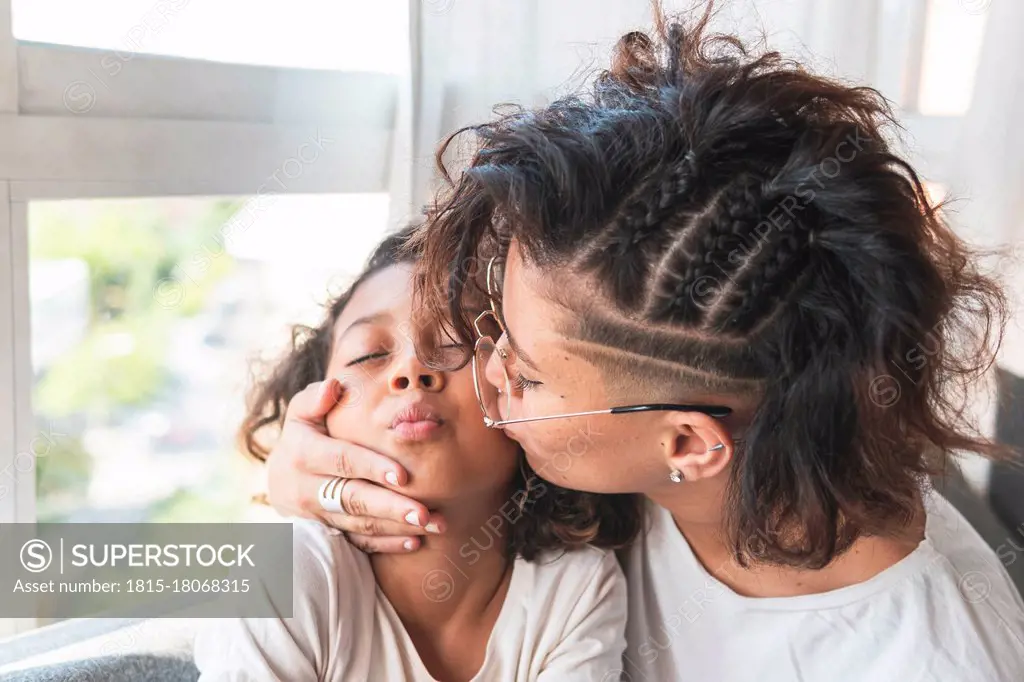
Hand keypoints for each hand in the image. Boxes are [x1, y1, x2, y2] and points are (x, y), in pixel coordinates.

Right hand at [266, 378, 444, 552]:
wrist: (278, 478)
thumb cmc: (303, 434)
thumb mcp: (300, 412)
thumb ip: (315, 398)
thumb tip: (334, 387)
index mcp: (303, 453)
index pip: (342, 460)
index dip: (371, 467)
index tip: (403, 475)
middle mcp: (306, 488)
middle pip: (353, 498)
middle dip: (391, 507)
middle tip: (426, 513)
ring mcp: (316, 515)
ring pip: (359, 524)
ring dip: (397, 527)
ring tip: (434, 526)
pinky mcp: (327, 534)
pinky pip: (358, 544)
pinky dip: (386, 544)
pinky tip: (415, 541)